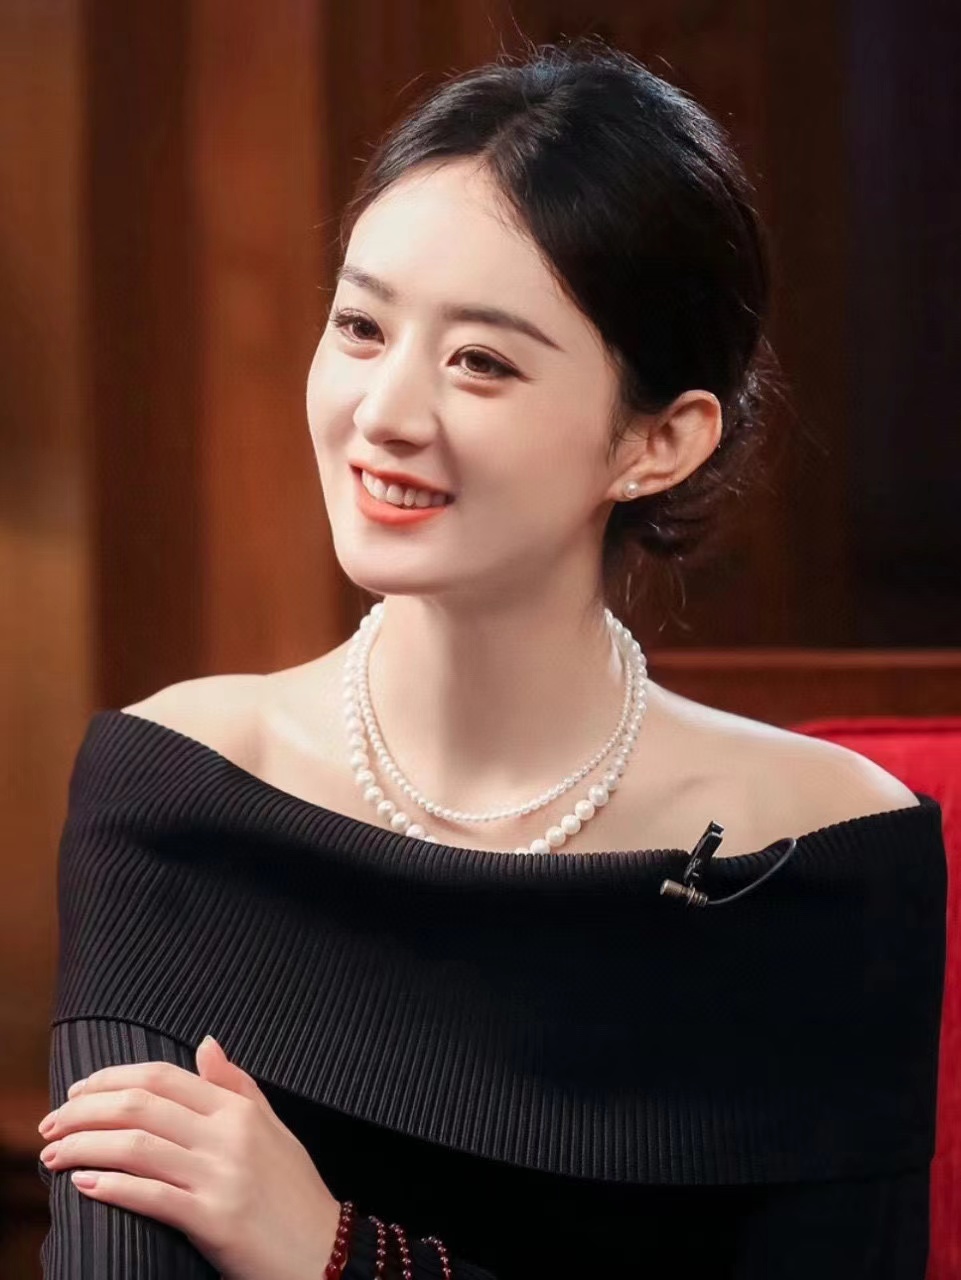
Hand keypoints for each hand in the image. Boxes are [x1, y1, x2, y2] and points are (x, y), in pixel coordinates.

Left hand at [37, 1036, 341, 1279]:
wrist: (325, 1251)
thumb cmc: (296, 1192)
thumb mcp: (273, 1127)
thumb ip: (236, 1085)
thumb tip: (206, 1043)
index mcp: (238, 1109)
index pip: (163, 1077)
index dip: (111, 1079)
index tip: (77, 1092)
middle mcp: (228, 1135)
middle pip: (141, 1106)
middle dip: (84, 1111)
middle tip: (51, 1124)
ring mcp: (221, 1176)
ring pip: (137, 1147)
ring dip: (84, 1147)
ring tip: (54, 1155)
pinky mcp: (215, 1220)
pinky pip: (152, 1196)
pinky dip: (113, 1187)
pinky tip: (85, 1185)